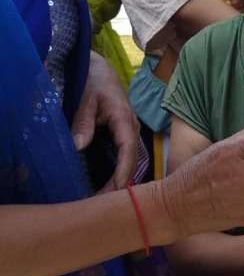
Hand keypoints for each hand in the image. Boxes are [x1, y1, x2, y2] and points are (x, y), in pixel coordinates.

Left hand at [71, 51, 140, 191]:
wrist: (100, 69)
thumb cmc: (93, 81)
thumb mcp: (85, 98)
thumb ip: (82, 121)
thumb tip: (79, 146)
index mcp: (125, 120)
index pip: (128, 152)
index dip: (123, 173)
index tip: (116, 191)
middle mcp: (132, 129)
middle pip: (132, 162)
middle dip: (121, 184)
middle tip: (105, 205)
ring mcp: (130, 134)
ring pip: (130, 162)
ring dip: (120, 181)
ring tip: (106, 201)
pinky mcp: (124, 136)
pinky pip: (125, 158)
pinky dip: (118, 173)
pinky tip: (108, 187)